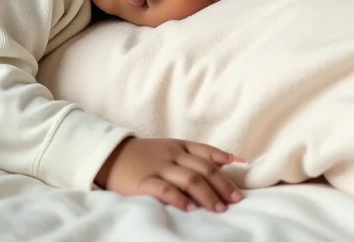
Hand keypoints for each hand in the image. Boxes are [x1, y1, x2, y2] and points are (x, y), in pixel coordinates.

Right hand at [94, 137, 243, 211]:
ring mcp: (159, 167)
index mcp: (178, 145)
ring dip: (207, 195)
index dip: (224, 160)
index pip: (206, 152)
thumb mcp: (168, 148)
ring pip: (189, 179)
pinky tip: (189, 209)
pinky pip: (164, 190)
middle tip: (235, 200)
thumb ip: (190, 156)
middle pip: (203, 168)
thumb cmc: (143, 154)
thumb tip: (220, 166)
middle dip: (222, 185)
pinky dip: (179, 199)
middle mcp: (172, 154)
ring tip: (219, 209)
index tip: (242, 167)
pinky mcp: (144, 181)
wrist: (110, 155)